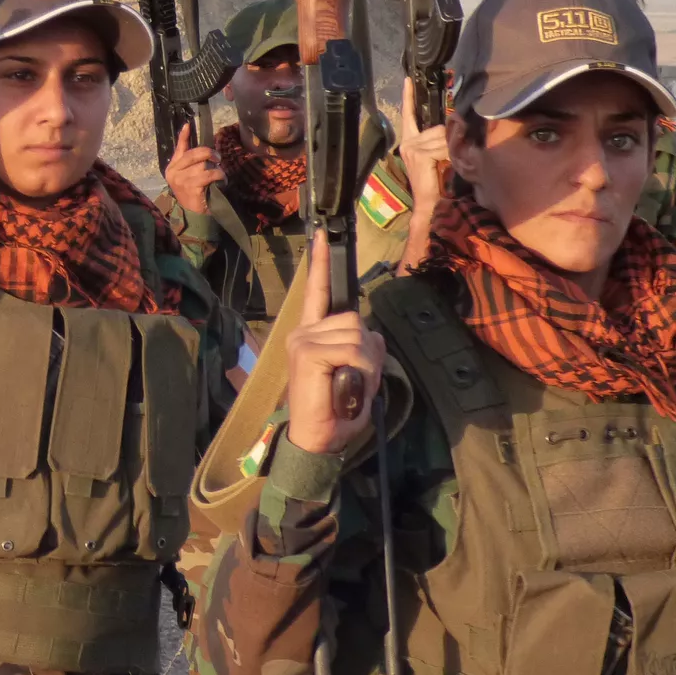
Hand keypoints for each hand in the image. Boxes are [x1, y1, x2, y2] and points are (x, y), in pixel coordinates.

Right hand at [163, 122, 222, 214]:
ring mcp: (182, 180)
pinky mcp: (192, 188)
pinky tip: (221, 181)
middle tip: (217, 158)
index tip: (188, 125)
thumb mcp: (189, 176)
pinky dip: (219, 176)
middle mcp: (174, 172)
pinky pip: (210, 174)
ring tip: (218, 175)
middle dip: (209, 153)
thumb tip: (201, 144)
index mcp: (172, 167)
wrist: (195, 215)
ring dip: (216, 169)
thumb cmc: (193, 193)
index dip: (184, 136)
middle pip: (195, 154)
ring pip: (203, 164)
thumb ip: (191, 161)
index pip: (179, 148)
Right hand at [284, 232, 385, 456]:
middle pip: (356, 319)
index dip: (321, 263)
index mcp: (312, 334)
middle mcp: (303, 331)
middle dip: (368, 351)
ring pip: (358, 334)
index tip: (322, 234)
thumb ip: (364, 349)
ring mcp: (303, 340)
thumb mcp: (358, 374)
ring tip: (350, 388)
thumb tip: (372, 337)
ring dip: (366, 364)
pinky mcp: (308, 352)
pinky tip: (344, 389)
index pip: (318, 292)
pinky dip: (360, 371)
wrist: (317, 440)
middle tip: (356, 381)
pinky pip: (353, 349)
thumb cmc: (336, 411)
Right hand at [396, 82, 448, 207]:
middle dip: (449, 139)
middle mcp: (408, 142)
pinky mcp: (418, 153)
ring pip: (441, 136)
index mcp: (409, 141)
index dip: (408, 97)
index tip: (407, 80)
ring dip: (451, 149)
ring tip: (449, 164)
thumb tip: (456, 125)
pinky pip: (441, 146)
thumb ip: (441, 140)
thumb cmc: (436, 182)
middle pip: (437, 127)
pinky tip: (446, 165)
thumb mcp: (438, 156)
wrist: (431, 204)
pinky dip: (449, 154)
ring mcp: (411, 147)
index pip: (408, 114)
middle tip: (453, 156)